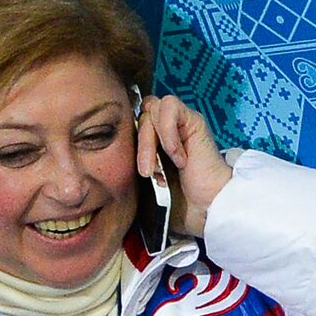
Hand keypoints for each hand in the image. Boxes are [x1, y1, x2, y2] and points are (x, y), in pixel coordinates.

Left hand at [135, 94, 231, 236]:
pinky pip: (170, 107)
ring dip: (149, 141)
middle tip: (147, 174)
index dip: (129, 140)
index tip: (139, 172)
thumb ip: (132, 169)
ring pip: (151, 108)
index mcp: (154, 141)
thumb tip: (108, 165)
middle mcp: (167, 128)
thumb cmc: (180, 203)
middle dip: (138, 145)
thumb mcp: (146, 186)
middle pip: (139, 114)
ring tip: (158, 169)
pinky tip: (177, 158)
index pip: (132, 121)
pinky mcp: (193, 120)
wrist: (207, 208)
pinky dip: (168, 132)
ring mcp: (180, 123)